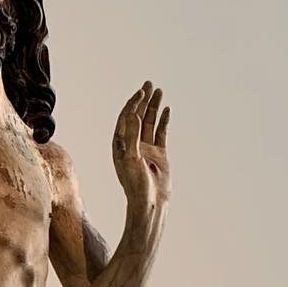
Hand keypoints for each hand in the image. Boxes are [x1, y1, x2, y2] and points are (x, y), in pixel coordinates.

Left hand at [111, 81, 170, 203]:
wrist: (150, 202)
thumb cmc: (136, 184)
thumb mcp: (131, 159)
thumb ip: (132, 136)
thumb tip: (132, 115)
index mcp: (121, 145)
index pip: (126, 118)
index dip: (133, 104)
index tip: (141, 92)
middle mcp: (132, 144)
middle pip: (137, 116)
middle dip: (143, 100)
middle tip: (149, 84)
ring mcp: (146, 148)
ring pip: (150, 122)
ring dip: (154, 107)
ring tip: (159, 91)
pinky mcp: (159, 154)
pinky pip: (160, 133)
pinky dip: (163, 121)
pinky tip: (166, 110)